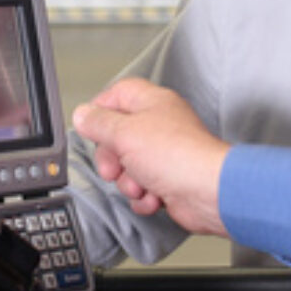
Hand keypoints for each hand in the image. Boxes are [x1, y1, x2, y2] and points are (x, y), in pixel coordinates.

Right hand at [72, 78, 230, 236]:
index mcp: (152, 102)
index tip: (90, 128)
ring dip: (128, 181)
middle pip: (118, 135)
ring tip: (141, 184)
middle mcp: (160, 125)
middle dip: (111, 157)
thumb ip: (99, 123)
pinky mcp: (169, 179)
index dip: (100, 110)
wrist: (208, 192)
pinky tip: (154, 196)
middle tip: (113, 167)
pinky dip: (144, 196)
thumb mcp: (124, 133)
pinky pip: (143, 187)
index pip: (117, 94)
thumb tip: (82, 114)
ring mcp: (165, 153)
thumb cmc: (177, 156)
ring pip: (128, 166)